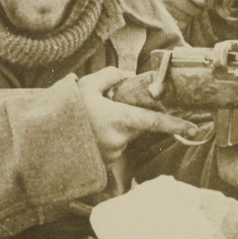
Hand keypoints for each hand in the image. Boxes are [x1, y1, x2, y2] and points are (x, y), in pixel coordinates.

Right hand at [78, 68, 200, 164]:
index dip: (176, 125)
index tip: (194, 129)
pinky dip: (107, 137)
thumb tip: (128, 75)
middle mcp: (119, 139)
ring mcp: (112, 154)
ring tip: (92, 120)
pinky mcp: (104, 163)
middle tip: (108, 106)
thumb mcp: (87, 85)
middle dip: (131, 115)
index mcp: (119, 119)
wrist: (43, 140)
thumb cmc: (66, 111)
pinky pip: (113, 146)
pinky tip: (90, 132)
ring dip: (116, 127)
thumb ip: (111, 76)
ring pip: (125, 136)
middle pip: (138, 126)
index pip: (155, 122)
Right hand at [132, 0, 210, 24]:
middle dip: (199, 6)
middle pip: (197, 11)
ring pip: (188, 18)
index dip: (209, 0)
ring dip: (189, 13)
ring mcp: (163, 6)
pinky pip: (178, 23)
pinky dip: (181, 19)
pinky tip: (176, 9)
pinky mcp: (157, 14)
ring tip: (183, 2)